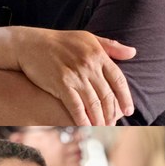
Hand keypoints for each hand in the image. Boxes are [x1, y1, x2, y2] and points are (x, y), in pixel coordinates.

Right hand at [13, 27, 134, 125]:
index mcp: (98, 54)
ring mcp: (76, 75)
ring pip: (94, 103)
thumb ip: (111, 46)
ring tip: (103, 128)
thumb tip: (133, 52)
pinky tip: (86, 126)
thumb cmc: (61, 41)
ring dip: (100, 119)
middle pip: (107, 95)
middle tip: (115, 124)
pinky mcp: (61, 84)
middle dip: (112, 113)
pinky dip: (83, 119)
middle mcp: (89, 65)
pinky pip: (76, 106)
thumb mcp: (88, 38)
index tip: (128, 110)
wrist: (31, 44)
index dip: (125, 97)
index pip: (118, 79)